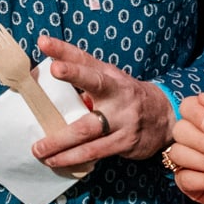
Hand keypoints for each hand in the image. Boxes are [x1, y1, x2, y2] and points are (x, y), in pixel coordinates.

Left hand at [31, 35, 175, 167]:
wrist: (164, 117)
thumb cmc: (125, 98)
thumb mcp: (109, 82)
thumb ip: (82, 82)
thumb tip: (43, 86)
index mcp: (110, 76)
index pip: (84, 59)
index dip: (64, 50)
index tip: (44, 42)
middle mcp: (118, 93)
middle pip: (95, 82)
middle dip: (73, 74)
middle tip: (53, 69)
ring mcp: (123, 118)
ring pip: (87, 128)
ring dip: (60, 141)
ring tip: (38, 149)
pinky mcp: (125, 141)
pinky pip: (94, 151)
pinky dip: (72, 158)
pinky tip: (56, 161)